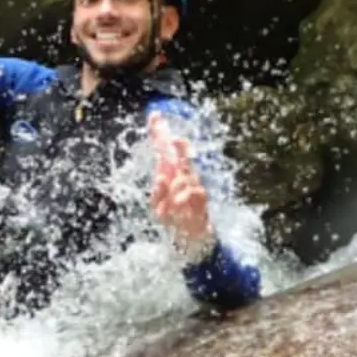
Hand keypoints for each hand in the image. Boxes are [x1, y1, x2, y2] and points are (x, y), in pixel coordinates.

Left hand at [149, 112, 215, 257]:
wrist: (192, 240)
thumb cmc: (175, 219)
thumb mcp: (160, 206)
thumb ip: (159, 193)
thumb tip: (161, 179)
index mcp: (172, 175)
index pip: (166, 151)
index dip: (160, 133)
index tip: (154, 116)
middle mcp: (185, 178)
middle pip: (182, 156)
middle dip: (179, 145)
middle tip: (174, 138)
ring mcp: (194, 188)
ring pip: (185, 177)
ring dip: (175, 187)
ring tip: (171, 203)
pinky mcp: (202, 201)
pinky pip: (193, 193)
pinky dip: (184, 197)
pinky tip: (177, 204)